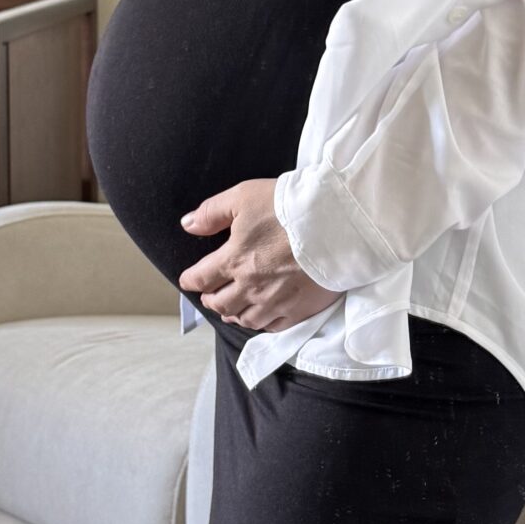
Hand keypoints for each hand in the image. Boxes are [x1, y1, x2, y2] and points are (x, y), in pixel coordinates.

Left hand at [178, 177, 340, 330]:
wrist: (337, 224)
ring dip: (233, 314)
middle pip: (220, 303)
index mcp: (234, 260)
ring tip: (231, 310)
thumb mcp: (244, 197)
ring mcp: (276, 302)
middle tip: (210, 296)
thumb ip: (211, 212)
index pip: (201, 278)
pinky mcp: (300, 309)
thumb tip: (187, 225)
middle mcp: (251, 287)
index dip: (191, 280)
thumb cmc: (289, 207)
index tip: (189, 280)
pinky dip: (262, 323)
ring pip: (245, 319)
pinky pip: (274, 326)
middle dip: (211, 300)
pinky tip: (261, 318)